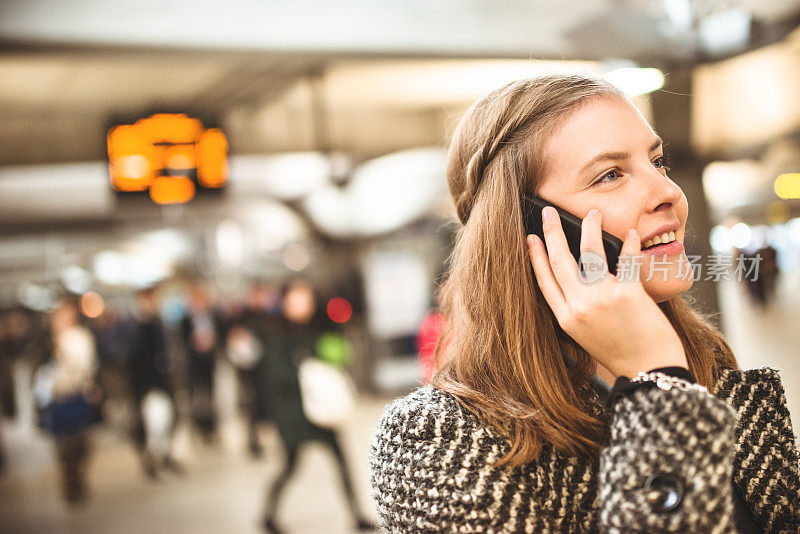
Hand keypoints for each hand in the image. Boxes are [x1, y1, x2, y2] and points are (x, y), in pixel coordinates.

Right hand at [527, 206, 686, 377]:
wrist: (650, 371)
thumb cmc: (623, 355)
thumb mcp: (588, 336)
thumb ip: (579, 310)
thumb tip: (582, 277)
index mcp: (567, 319)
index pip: (544, 280)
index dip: (536, 256)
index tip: (532, 238)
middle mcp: (579, 306)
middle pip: (560, 260)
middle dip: (552, 232)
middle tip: (549, 212)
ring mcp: (602, 298)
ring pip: (590, 252)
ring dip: (590, 228)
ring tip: (592, 213)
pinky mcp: (627, 293)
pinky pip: (625, 259)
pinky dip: (629, 243)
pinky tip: (630, 233)